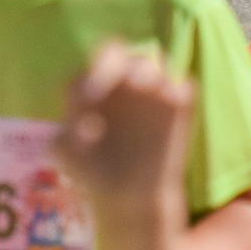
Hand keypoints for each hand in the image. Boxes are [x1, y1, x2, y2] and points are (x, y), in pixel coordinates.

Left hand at [56, 43, 192, 198]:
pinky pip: (184, 86)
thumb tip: (81, 126)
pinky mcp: (179, 108)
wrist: (130, 195)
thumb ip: (65, 137)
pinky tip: (172, 104)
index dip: (95, 72)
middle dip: (127, 64)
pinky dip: (180, 90)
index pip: (97, 63)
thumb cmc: (93, 171)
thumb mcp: (67, 156)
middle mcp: (125, 83)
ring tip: (150, 89)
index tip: (90, 96)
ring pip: (157, 63)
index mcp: (96, 86)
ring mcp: (154, 93)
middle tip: (130, 82)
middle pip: (129, 54)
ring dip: (152, 72)